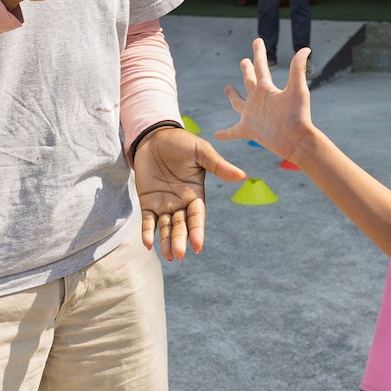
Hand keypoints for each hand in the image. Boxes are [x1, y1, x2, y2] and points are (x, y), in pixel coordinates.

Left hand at [133, 127, 245, 260]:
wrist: (155, 136)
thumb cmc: (181, 142)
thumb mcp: (201, 151)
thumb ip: (218, 165)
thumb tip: (243, 175)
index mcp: (196, 194)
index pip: (197, 216)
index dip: (197, 230)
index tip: (197, 245)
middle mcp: (181, 203)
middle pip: (181, 226)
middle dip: (180, 240)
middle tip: (178, 254)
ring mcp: (164, 204)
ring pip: (165, 227)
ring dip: (165, 241)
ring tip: (168, 255)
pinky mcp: (148, 202)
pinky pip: (148, 220)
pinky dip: (147, 232)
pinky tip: (148, 243)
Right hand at [215, 37, 313, 161]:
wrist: (296, 140)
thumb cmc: (298, 116)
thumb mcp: (297, 89)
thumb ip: (298, 69)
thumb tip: (306, 48)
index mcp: (267, 89)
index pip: (261, 66)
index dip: (259, 52)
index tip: (257, 40)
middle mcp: (258, 99)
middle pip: (249, 81)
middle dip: (246, 70)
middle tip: (243, 61)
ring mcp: (251, 114)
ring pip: (238, 103)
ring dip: (233, 96)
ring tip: (227, 88)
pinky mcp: (247, 130)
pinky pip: (232, 131)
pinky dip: (224, 133)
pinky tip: (217, 134)